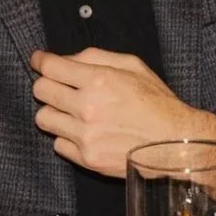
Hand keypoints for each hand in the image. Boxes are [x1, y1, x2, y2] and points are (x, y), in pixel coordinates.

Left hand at [31, 49, 194, 177]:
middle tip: (59, 87)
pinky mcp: (87, 158)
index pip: (51, 67)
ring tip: (72, 113)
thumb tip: (65, 60)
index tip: (40, 61)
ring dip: (54, 112)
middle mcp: (88, 107)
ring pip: (43, 119)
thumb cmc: (157, 102)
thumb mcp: (134, 66)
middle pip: (41, 91)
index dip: (41, 61)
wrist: (175, 142)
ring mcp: (85, 135)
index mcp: (99, 80)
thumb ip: (96, 57)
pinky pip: (58, 144)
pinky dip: (67, 137)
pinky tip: (86, 133)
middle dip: (47, 85)